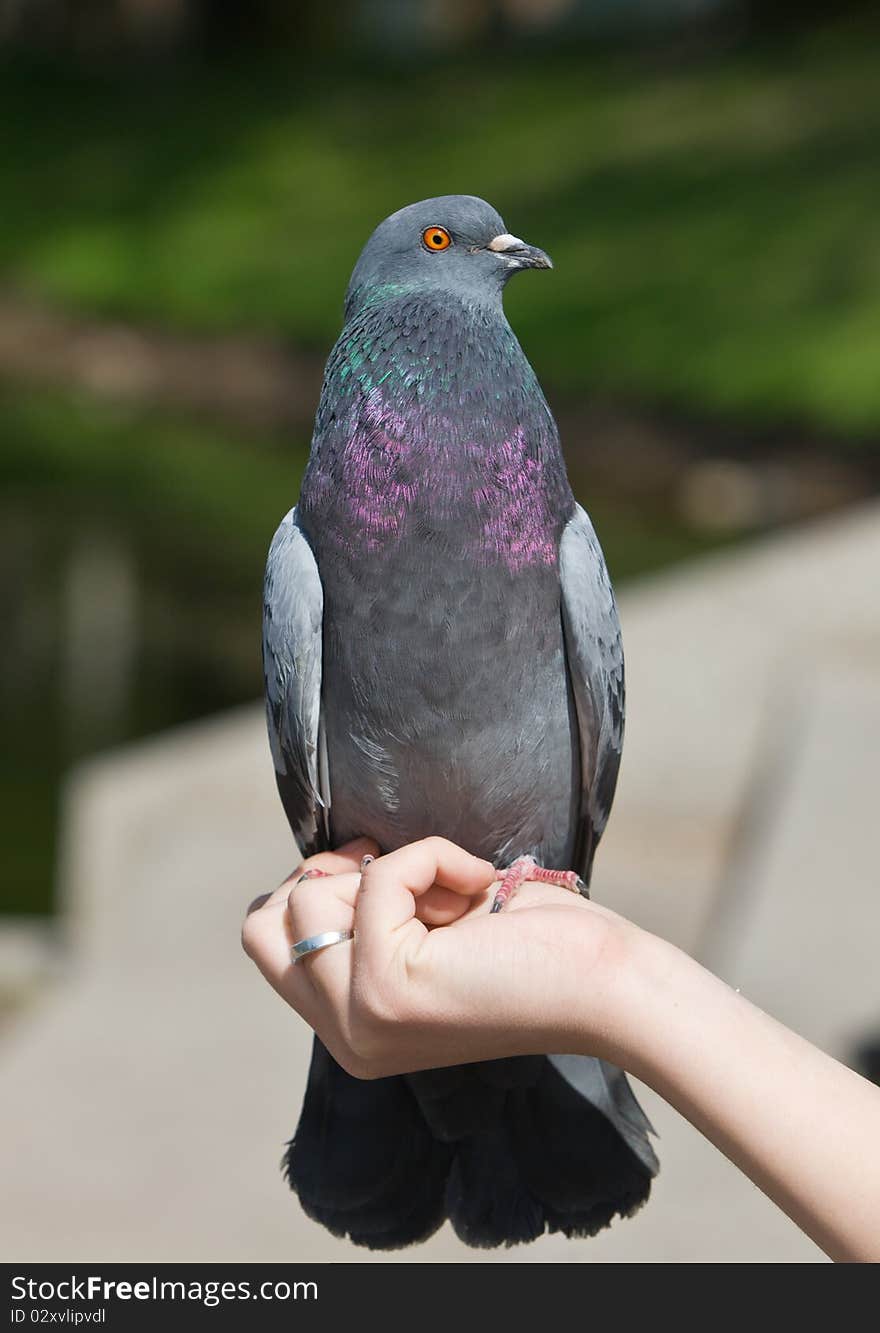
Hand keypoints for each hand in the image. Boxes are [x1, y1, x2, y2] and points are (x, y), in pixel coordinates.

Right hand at [242, 836, 642, 1077]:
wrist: (608, 980)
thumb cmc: (533, 943)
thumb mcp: (425, 929)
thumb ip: (361, 918)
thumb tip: (315, 866)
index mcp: (351, 1027)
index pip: (269, 943)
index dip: (316, 887)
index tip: (382, 876)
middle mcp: (346, 1037)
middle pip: (266, 922)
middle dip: (334, 876)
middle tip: (413, 884)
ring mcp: (360, 1020)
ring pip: (308, 897)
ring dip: (389, 868)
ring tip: (453, 894)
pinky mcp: (386, 991)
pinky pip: (379, 879)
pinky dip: (433, 856)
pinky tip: (480, 885)